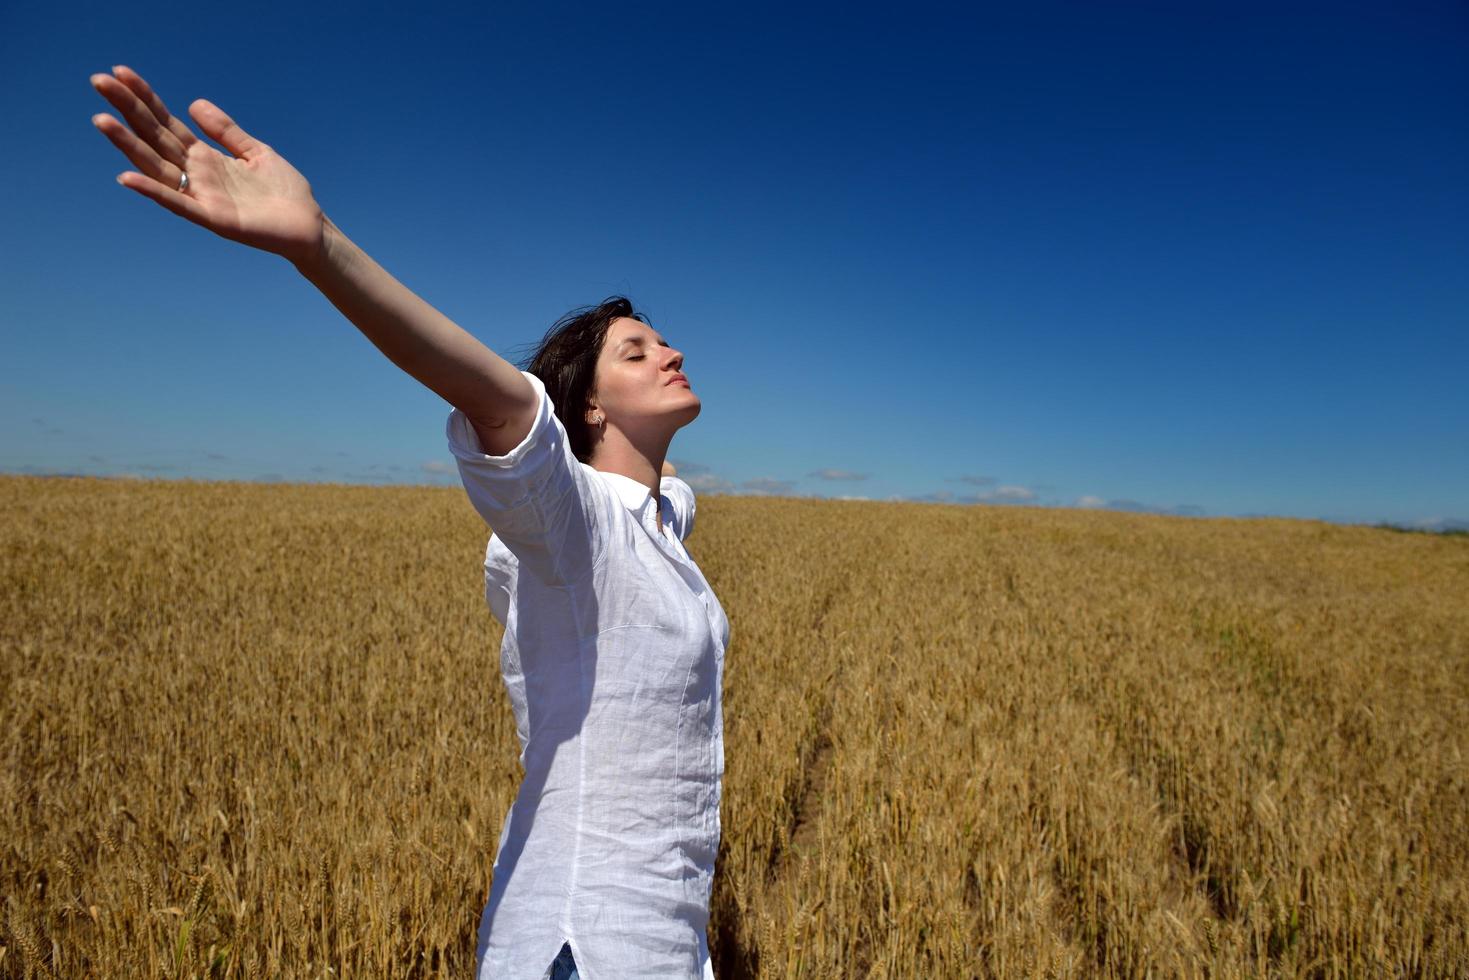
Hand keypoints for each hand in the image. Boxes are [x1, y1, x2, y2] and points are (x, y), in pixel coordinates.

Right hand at [91, 66, 325, 265]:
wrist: (309, 227)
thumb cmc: (284, 192)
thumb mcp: (255, 152)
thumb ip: (225, 131)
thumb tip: (193, 104)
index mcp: (206, 158)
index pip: (166, 123)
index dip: (144, 98)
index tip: (120, 72)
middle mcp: (197, 176)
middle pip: (153, 138)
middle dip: (127, 110)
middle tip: (98, 81)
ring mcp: (202, 197)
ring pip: (156, 167)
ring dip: (128, 145)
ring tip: (101, 120)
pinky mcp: (214, 219)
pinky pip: (178, 204)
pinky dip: (154, 192)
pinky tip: (128, 178)